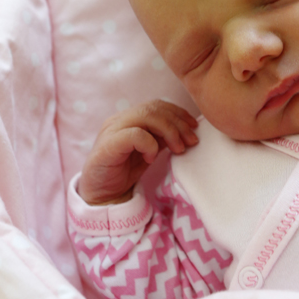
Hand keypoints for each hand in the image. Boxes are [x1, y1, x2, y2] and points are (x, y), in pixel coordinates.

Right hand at [79, 100, 198, 204]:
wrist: (103, 193)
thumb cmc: (126, 170)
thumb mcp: (150, 150)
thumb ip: (162, 137)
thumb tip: (186, 130)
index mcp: (130, 117)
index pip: (157, 105)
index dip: (179, 113)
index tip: (194, 126)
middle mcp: (120, 119)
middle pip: (154, 108)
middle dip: (178, 123)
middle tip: (191, 141)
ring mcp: (112, 130)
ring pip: (146, 116)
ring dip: (169, 131)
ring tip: (178, 149)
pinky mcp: (108, 145)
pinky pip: (135, 134)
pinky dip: (150, 145)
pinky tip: (152, 158)